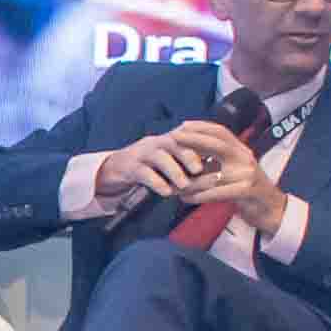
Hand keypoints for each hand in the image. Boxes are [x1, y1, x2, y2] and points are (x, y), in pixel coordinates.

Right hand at [92, 125, 216, 207]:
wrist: (115, 168)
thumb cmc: (150, 167)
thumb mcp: (169, 162)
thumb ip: (188, 166)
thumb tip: (216, 174)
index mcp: (169, 141)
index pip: (188, 138)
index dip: (201, 146)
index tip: (216, 158)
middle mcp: (157, 143)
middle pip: (174, 143)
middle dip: (188, 155)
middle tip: (199, 169)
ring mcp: (142, 154)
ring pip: (159, 157)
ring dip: (173, 170)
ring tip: (184, 184)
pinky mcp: (130, 167)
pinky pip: (144, 173)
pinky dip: (156, 182)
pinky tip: (165, 192)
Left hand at [157, 120, 269, 218]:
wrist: (270, 209)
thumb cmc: (246, 189)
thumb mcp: (234, 169)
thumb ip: (216, 160)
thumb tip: (188, 151)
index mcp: (242, 150)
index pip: (222, 132)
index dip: (202, 126)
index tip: (182, 125)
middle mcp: (246, 158)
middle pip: (218, 144)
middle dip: (194, 139)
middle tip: (173, 137)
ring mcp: (248, 174)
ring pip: (212, 174)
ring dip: (189, 180)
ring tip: (172, 182)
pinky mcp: (247, 191)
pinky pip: (217, 193)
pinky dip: (199, 196)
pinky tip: (185, 199)